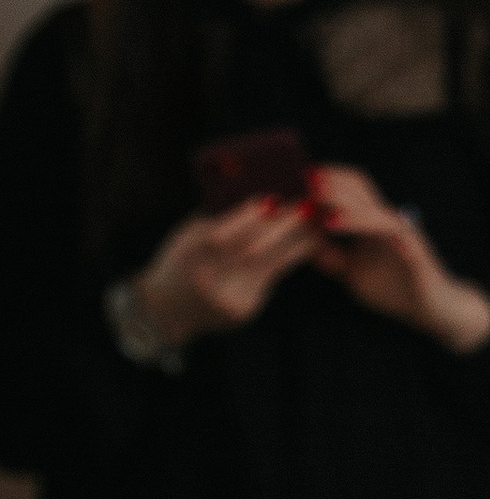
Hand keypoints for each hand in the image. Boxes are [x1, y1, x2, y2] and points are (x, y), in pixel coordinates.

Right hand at [131, 195, 322, 345]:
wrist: (166, 310)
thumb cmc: (178, 261)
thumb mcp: (185, 236)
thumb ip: (214, 218)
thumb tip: (250, 187)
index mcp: (188, 254)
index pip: (221, 234)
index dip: (247, 217)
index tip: (271, 198)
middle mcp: (208, 279)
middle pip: (251, 251)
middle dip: (282, 228)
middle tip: (305, 207)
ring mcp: (227, 299)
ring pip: (269, 268)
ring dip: (295, 244)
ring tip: (314, 225)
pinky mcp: (244, 311)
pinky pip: (270, 281)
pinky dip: (287, 260)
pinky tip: (305, 245)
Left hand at [308, 164, 489, 354]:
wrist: (434, 312)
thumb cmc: (396, 290)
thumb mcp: (352, 273)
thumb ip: (330, 257)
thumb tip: (301, 242)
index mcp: (373, 223)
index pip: (352, 188)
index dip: (328, 179)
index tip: (298, 178)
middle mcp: (387, 220)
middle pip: (360, 185)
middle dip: (331, 179)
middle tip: (304, 175)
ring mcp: (401, 231)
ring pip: (369, 203)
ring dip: (339, 196)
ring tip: (314, 193)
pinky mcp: (411, 246)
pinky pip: (382, 227)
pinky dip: (356, 221)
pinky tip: (332, 222)